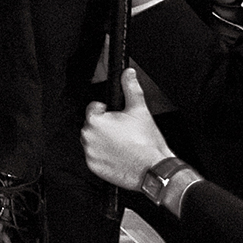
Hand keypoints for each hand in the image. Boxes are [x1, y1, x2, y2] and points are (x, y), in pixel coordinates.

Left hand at [81, 70, 174, 191]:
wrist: (154, 169)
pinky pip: (95, 157)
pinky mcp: (94, 166)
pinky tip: (118, 155)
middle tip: (122, 132)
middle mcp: (88, 136)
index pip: (94, 108)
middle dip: (105, 126)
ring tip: (122, 144)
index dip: (107, 111)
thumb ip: (131, 88)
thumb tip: (128, 74)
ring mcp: (90, 152)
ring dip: (103, 140)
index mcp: (95, 120)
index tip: (117, 118)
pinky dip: (104, 156)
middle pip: (92, 125)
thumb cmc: (146, 142)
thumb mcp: (139, 110)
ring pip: (93, 140)